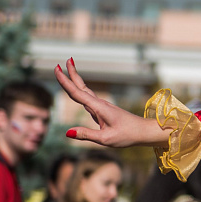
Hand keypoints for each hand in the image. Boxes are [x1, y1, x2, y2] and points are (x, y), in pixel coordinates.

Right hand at [55, 59, 169, 147]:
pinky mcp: (103, 110)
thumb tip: (67, 132)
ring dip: (75, 80)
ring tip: (67, 69)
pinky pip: (88, 98)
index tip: (57, 68)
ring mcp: (101, 106)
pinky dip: (80, 90)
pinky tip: (77, 90)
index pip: (77, 93)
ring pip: (84, 91)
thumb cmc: (127, 135)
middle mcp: (99, 104)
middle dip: (71, 74)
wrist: (143, 131)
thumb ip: (86, 135)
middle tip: (60, 63)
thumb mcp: (106, 139)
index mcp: (99, 108)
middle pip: (81, 87)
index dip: (65, 81)